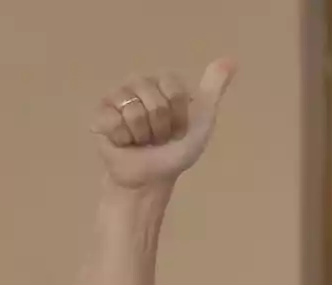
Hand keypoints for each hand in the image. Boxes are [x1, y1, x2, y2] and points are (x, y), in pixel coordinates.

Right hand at [90, 57, 236, 188]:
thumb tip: (231, 60)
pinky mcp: (100, 114)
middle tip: (159, 137)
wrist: (153, 177)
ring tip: (142, 140)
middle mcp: (138, 83)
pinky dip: (124, 139)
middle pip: (154, 100)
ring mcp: (116, 97)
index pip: (173, 89)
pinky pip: (113, 121)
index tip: (178, 128)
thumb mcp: (203, 120)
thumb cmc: (177, 151)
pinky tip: (124, 142)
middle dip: (161, 126)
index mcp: (163, 82)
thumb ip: (213, 90)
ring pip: (133, 110)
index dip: (179, 115)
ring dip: (143, 134)